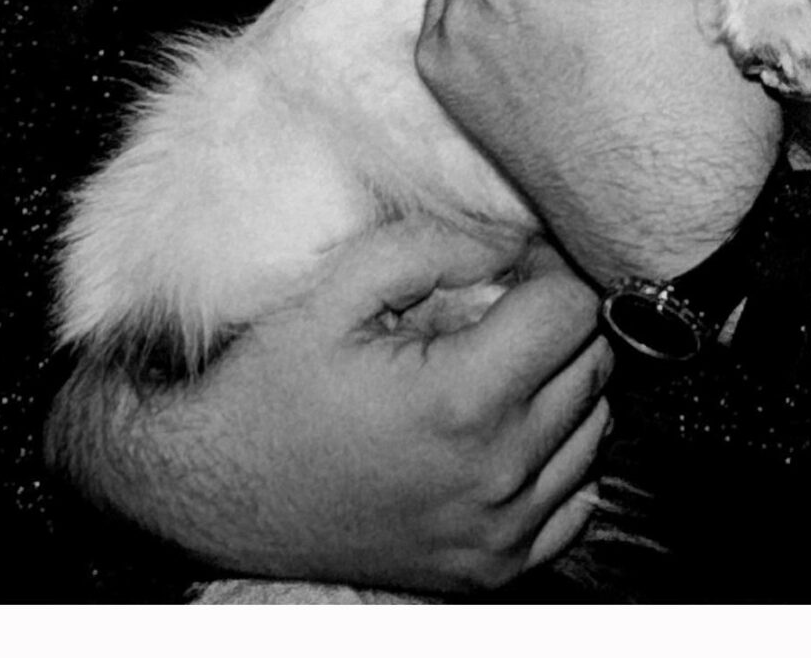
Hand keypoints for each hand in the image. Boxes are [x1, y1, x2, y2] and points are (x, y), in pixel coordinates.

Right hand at [63, 220, 611, 593]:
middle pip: (594, 363)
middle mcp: (494, 474)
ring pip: (593, 428)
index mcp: (462, 400)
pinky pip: (576, 499)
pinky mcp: (491, 568)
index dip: (548, 266)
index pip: (575, 309)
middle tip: (499, 304)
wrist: (216, 490)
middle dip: (557, 318)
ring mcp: (497, 532)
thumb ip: (436, 246)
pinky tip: (500, 428)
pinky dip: (556, 456)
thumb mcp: (338, 288)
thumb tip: (513, 241)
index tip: (509, 261)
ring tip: (494, 363)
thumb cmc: (271, 385)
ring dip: (561, 384)